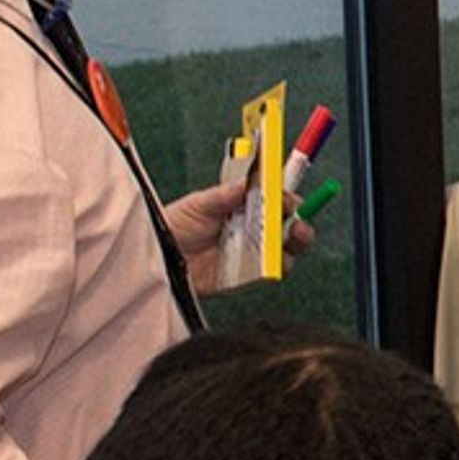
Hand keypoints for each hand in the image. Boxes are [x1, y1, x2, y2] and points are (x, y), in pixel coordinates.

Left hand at [165, 177, 316, 292]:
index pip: (276, 200)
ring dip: (292, 245)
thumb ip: (224, 195)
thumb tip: (247, 182)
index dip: (287, 199)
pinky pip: (269, 274)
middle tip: (297, 224)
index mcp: (244, 207)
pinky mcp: (245, 277)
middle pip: (290, 226)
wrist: (157, 259)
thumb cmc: (175, 225)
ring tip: (285, 241)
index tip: (288, 199)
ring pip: (286, 251)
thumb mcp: (198, 204)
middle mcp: (253, 230)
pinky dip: (275, 267)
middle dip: (301, 223)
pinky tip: (269, 261)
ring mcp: (251, 254)